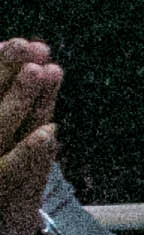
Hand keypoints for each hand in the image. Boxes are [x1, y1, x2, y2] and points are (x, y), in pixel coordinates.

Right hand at [0, 42, 55, 234]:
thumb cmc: (3, 170)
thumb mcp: (9, 141)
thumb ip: (14, 102)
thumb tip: (36, 59)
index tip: (18, 42)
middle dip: (7, 72)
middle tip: (28, 46)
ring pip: (3, 129)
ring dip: (23, 100)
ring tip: (44, 71)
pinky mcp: (3, 192)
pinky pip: (13, 172)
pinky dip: (32, 153)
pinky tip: (48, 134)